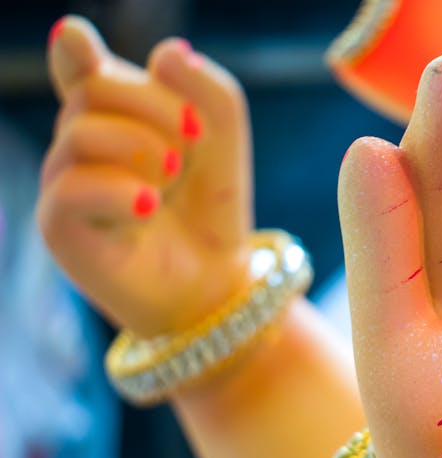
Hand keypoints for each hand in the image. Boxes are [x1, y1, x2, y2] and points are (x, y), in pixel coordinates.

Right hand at [39, 16, 251, 336]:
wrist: (215, 280)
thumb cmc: (210, 206)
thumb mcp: (225, 138)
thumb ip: (208, 88)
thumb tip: (166, 52)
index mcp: (111, 114)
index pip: (80, 67)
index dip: (75, 50)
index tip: (76, 38)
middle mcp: (77, 142)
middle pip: (96, 88)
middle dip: (157, 106)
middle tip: (193, 142)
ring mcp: (63, 182)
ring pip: (83, 132)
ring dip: (146, 150)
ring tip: (171, 182)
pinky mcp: (59, 226)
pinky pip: (74, 187)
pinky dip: (121, 191)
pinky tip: (149, 206)